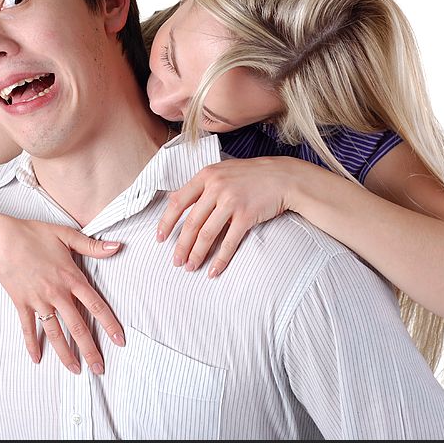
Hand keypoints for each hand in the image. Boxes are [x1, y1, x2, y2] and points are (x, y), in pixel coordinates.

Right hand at [0, 216, 124, 374]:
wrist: (2, 239)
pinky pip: (28, 328)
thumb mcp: (67, 235)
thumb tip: (117, 246)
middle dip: (90, 350)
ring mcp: (39, 301)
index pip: (96, 306)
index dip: (109, 325)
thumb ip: (93, 245)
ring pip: (55, 333)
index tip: (119, 341)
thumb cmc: (34, 234)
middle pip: (78, 327)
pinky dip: (32, 344)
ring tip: (76, 370)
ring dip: (66, 354)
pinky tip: (37, 359)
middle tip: (99, 369)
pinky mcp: (22, 304)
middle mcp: (57, 294)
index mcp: (72, 278)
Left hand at [156, 157, 295, 277]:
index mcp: (206, 176)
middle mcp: (216, 187)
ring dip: (197, 254)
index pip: (178, 202)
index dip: (166, 222)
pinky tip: (214, 270)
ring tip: (190, 267)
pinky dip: (220, 259)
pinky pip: (229, 242)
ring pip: (207, 234)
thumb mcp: (222, 172)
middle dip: (181, 245)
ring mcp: (231, 201)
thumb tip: (176, 201)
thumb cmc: (252, 175)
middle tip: (176, 261)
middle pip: (191, 222)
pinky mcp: (247, 215)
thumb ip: (201, 186)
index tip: (160, 238)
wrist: (283, 177)